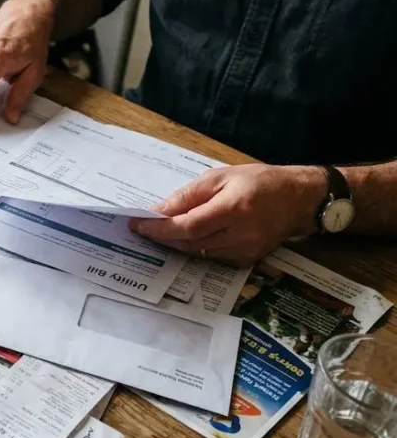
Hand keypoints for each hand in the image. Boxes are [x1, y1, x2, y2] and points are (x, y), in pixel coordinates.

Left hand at [129, 165, 326, 266]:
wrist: (300, 199)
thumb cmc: (259, 182)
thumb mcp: (221, 177)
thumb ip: (188, 195)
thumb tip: (158, 210)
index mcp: (234, 209)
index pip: (187, 226)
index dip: (159, 228)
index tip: (136, 224)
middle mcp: (241, 234)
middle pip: (189, 243)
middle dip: (162, 236)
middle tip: (140, 228)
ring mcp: (246, 251)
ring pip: (198, 252)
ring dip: (175, 243)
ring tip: (157, 231)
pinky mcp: (248, 260)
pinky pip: (211, 256)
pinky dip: (194, 247)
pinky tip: (184, 237)